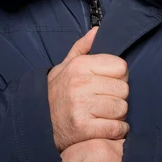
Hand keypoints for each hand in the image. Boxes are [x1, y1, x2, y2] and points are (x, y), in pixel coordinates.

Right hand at [47, 28, 128, 151]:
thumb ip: (82, 47)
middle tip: (105, 101)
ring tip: (103, 114)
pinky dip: (116, 130)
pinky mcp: (84, 128)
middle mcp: (80, 84)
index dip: (118, 76)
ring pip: (122, 109)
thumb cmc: (57, 92)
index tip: (108, 82)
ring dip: (117, 115)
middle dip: (118, 97)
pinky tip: (105, 127)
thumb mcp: (65, 66)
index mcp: (79, 65)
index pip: (121, 66)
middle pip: (124, 89)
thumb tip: (98, 31)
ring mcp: (81, 106)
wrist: (38, 122)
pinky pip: (116, 128)